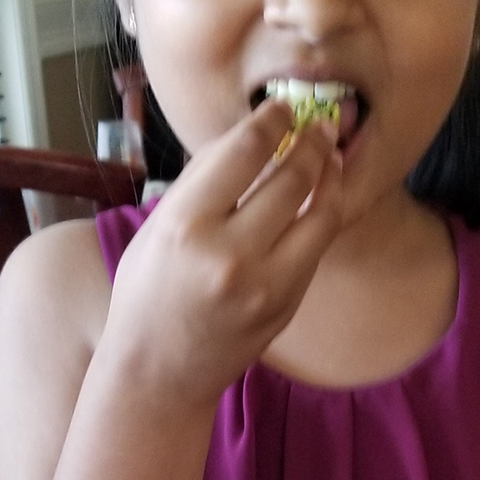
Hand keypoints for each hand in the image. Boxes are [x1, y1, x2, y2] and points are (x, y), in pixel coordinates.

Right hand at [103, 98, 342, 407]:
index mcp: (185, 224)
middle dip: (311, 141)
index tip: (280, 108)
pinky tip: (324, 194)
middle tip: (318, 123)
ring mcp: (264, 284)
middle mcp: (228, 254)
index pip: (243, 152)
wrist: (159, 371)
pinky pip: (317, 246)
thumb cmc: (148, 291)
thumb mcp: (157, 228)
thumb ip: (202, 183)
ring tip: (330, 152)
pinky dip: (325, 212)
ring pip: (319, 211)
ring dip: (331, 173)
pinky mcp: (287, 304)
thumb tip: (251, 138)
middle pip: (291, 177)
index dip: (271, 121)